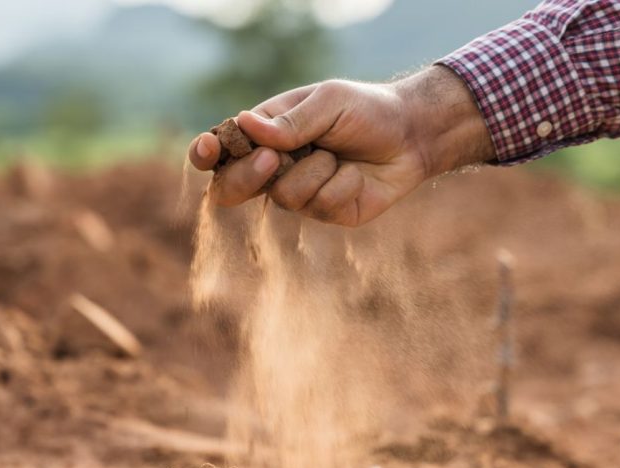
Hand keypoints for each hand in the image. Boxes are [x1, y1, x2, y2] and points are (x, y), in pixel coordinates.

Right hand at [188, 66, 494, 225]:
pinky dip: (342, 185)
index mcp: (267, 133)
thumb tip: (245, 125)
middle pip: (232, 187)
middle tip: (273, 160)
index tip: (206, 150)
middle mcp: (276, 167)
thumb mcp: (329, 102)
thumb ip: (291, 121)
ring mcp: (299, 193)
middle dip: (248, 176)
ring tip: (339, 156)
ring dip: (316, 172)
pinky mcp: (325, 213)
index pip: (223, 149)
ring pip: (283, 197)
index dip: (207, 153)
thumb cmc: (367, 110)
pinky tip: (356, 175)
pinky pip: (320, 206)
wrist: (413, 136)